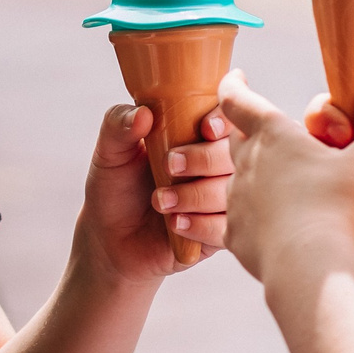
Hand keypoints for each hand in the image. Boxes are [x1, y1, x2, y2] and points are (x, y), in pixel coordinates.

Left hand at [80, 102, 232, 281]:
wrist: (110, 239)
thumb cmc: (115, 187)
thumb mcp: (110, 152)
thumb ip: (118, 125)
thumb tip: (143, 113)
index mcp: (199, 132)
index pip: (232, 113)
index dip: (226, 117)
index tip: (206, 128)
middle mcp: (219, 162)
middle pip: (243, 151)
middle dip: (207, 158)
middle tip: (171, 166)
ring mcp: (225, 197)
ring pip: (239, 190)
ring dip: (198, 195)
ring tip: (160, 201)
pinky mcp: (223, 230)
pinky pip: (230, 226)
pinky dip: (202, 225)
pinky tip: (175, 223)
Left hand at [217, 70, 353, 287]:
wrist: (306, 262)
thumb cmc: (336, 205)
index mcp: (272, 136)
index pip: (238, 99)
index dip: (234, 85)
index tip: (237, 77)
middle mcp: (245, 163)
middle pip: (236, 138)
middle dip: (247, 132)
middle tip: (262, 131)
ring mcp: (235, 200)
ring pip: (235, 179)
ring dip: (252, 177)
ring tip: (274, 182)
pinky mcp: (234, 233)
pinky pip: (238, 219)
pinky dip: (252, 216)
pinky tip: (270, 224)